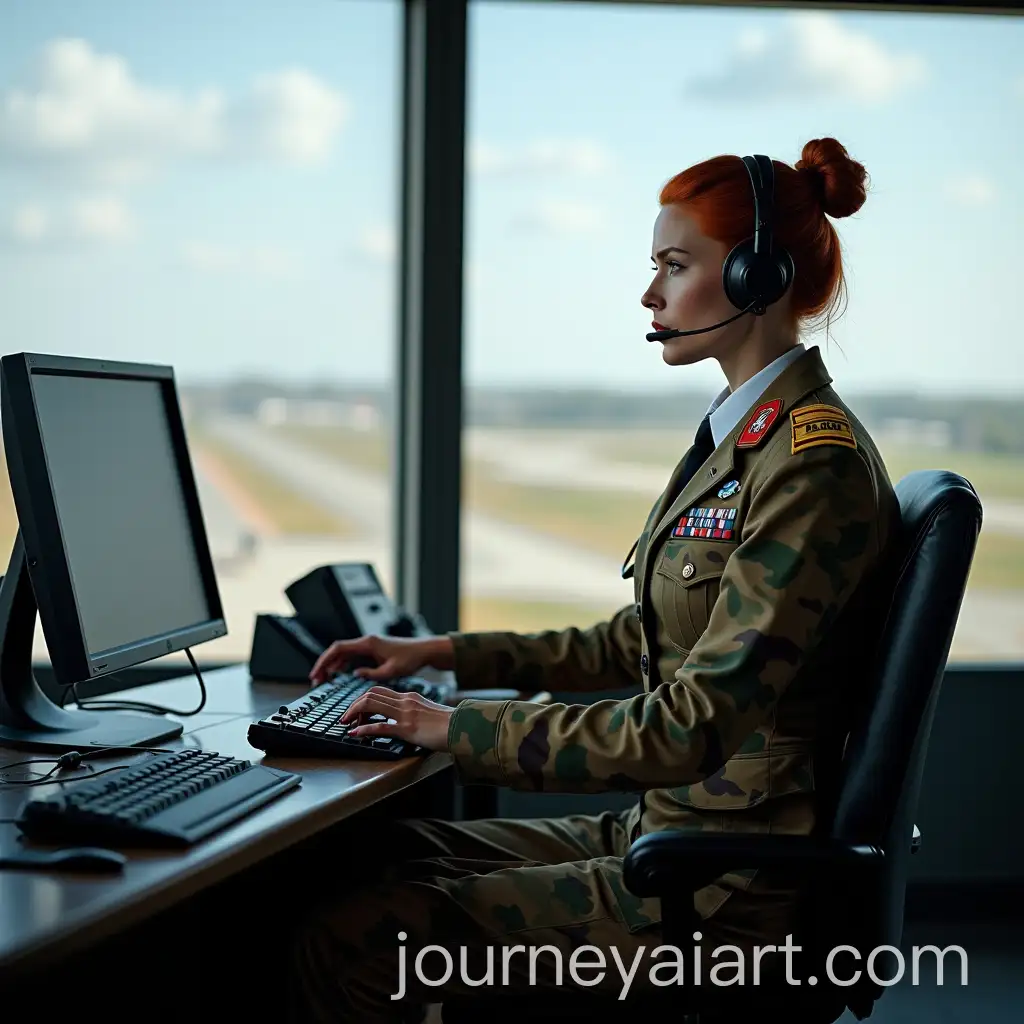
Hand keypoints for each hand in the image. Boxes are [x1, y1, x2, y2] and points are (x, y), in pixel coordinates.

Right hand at [308, 634, 452, 683]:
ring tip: (323, 680)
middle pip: (337, 651)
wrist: (423, 651)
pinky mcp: (372, 650)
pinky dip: (342, 664)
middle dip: (324, 664)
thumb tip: (355, 674)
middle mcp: (366, 642)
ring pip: (343, 653)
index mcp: (368, 644)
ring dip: (332, 665)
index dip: (324, 661)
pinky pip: (351, 656)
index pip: (338, 648)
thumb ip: (372, 674)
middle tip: (316, 680)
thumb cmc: (411, 659)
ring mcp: (368, 645)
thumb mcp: (391, 670)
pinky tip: (338, 674)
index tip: (316, 673)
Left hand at [340, 686, 452, 750]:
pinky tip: (356, 735)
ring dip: (354, 713)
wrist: (464, 728)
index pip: (379, 691)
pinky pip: (380, 727)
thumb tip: (401, 720)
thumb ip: (414, 713)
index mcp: (410, 697)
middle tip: (345, 717)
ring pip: (371, 705)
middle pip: (371, 694)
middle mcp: (405, 702)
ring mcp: (406, 714)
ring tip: (346, 723)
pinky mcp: (408, 729)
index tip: (356, 711)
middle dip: (353, 704)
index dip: (363, 699)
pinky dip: (364, 730)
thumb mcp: (428, 713)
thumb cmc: (450, 724)